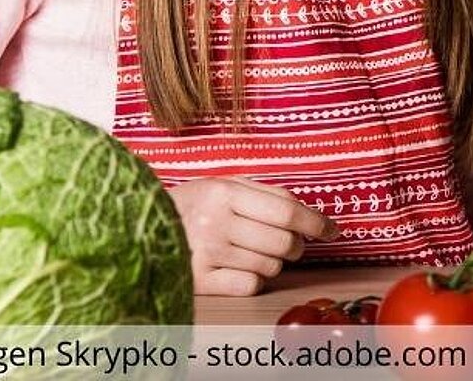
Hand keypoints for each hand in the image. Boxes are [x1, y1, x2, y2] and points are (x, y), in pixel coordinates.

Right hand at [169, 177, 335, 295]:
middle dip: (297, 246)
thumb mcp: (225, 185)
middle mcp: (214, 222)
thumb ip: (267, 194)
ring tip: (250, 250)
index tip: (333, 230)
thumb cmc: (194, 204)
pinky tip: (237, 267)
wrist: (139, 226)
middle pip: (284, 243)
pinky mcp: (197, 281)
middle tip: (290, 243)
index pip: (287, 211)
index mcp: (224, 192)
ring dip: (272, 262)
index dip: (317, 223)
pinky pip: (250, 286)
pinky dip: (253, 279)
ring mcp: (205, 253)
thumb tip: (311, 214)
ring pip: (271, 266)